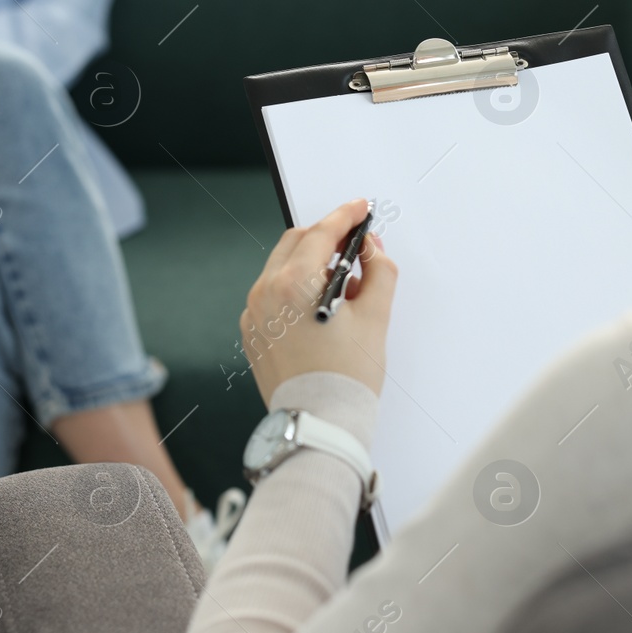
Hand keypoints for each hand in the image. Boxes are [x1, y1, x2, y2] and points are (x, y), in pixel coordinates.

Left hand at [240, 199, 398, 405]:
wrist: (320, 424)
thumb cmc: (346, 378)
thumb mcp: (375, 317)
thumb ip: (378, 271)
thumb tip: (372, 249)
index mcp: (292, 283)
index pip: (322, 233)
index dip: (345, 216)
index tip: (360, 209)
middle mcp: (265, 293)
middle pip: (296, 243)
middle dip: (326, 236)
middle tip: (355, 242)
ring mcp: (254, 315)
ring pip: (282, 268)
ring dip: (312, 264)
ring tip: (345, 284)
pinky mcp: (252, 334)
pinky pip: (273, 296)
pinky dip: (296, 290)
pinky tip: (323, 309)